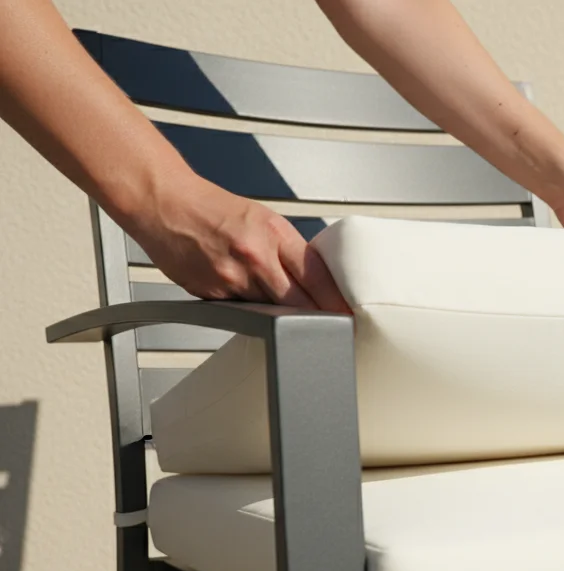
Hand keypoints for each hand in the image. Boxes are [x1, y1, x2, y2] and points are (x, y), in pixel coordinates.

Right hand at [123, 175, 350, 312]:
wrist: (165, 203)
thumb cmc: (214, 209)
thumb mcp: (264, 220)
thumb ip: (288, 251)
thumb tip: (316, 281)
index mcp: (275, 234)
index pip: (318, 277)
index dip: (336, 302)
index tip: (349, 315)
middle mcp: (256, 257)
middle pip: (299, 302)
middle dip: (316, 317)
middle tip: (329, 326)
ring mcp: (232, 279)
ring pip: (270, 312)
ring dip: (280, 315)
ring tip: (278, 304)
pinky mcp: (211, 295)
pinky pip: (240, 312)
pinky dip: (248, 310)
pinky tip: (242, 296)